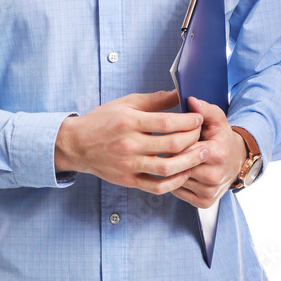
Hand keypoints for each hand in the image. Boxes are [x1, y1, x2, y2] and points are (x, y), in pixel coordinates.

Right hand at [54, 88, 207, 194]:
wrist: (77, 144)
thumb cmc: (102, 121)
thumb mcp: (126, 104)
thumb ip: (154, 100)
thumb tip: (178, 93)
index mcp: (129, 122)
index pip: (166, 122)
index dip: (188, 120)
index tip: (198, 118)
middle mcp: (129, 145)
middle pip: (171, 145)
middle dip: (193, 139)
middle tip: (203, 135)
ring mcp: (129, 165)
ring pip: (167, 168)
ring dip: (189, 162)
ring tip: (202, 154)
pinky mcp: (128, 180)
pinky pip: (156, 186)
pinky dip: (174, 182)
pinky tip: (184, 173)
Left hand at [169, 97, 247, 207]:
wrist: (237, 160)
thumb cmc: (222, 137)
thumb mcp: (217, 118)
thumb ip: (204, 108)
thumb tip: (190, 101)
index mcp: (218, 153)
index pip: (186, 148)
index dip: (176, 140)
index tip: (173, 136)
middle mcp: (215, 176)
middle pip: (179, 165)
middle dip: (172, 155)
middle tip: (167, 147)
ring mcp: (210, 191)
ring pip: (177, 179)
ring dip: (172, 169)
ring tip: (174, 159)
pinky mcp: (205, 202)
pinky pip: (179, 192)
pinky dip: (176, 182)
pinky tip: (179, 171)